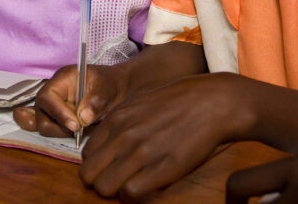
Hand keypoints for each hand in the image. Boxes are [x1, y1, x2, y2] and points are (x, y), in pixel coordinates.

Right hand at [13, 63, 129, 136]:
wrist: (116, 90)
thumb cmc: (110, 84)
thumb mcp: (107, 89)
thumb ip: (95, 102)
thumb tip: (83, 119)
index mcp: (63, 79)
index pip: (48, 96)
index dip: (58, 112)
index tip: (75, 125)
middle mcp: (53, 92)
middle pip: (41, 113)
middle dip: (59, 125)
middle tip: (80, 130)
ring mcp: (52, 106)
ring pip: (43, 124)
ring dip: (60, 131)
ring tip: (80, 129)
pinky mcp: (55, 118)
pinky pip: (37, 123)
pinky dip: (34, 126)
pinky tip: (29, 123)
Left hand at [79, 72, 242, 199]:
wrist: (210, 102)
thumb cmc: (177, 103)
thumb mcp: (139, 105)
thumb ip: (119, 124)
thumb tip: (106, 147)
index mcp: (116, 119)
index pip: (86, 154)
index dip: (98, 164)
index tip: (111, 166)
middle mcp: (123, 136)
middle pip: (88, 174)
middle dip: (99, 180)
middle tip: (117, 179)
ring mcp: (141, 153)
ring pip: (104, 187)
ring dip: (115, 190)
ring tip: (132, 183)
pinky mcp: (161, 169)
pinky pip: (129, 193)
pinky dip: (133, 195)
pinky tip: (146, 186)